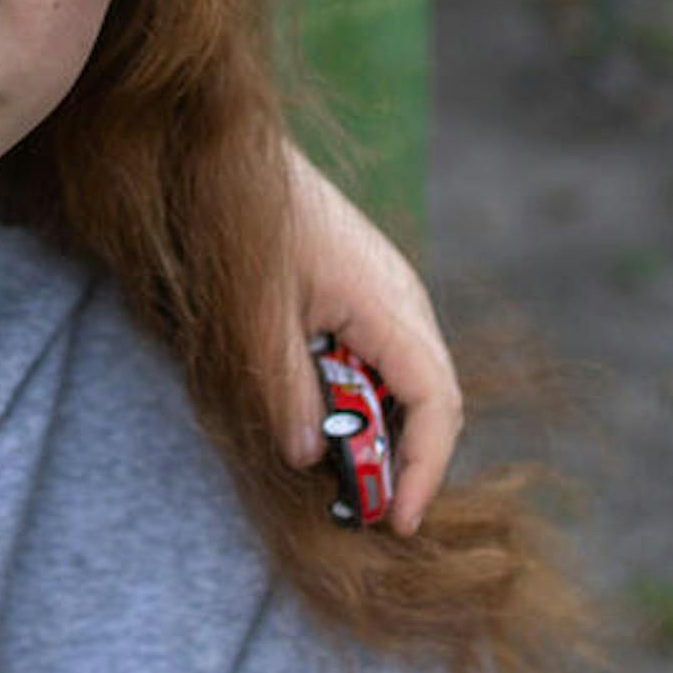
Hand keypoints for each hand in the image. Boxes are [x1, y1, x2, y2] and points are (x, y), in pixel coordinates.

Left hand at [268, 140, 462, 532]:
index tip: (399, 519)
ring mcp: (389, 297)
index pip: (435, 402)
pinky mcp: (367, 296)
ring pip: (412, 385)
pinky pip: (386, 364)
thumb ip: (283, 382)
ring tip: (353, 483)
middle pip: (434, 401)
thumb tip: (308, 456)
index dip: (425, 467)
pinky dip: (369, 405)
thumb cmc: (250, 220)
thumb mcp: (257, 309)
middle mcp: (405, 302)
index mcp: (390, 304)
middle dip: (410, 463)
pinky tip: (335, 427)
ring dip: (387, 436)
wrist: (237, 152)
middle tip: (372, 515)